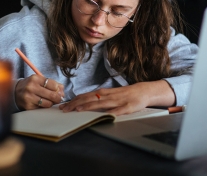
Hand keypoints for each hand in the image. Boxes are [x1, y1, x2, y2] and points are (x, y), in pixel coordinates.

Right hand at [15, 75, 64, 109]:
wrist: (15, 91)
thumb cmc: (30, 85)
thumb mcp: (39, 80)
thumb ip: (52, 83)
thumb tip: (62, 90)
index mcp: (35, 78)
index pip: (53, 84)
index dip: (58, 89)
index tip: (58, 91)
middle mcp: (31, 87)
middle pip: (52, 95)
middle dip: (58, 98)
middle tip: (59, 98)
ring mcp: (29, 98)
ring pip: (48, 103)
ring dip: (51, 103)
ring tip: (50, 101)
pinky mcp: (28, 106)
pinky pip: (42, 108)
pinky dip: (44, 107)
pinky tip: (42, 103)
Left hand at [59, 80, 174, 115]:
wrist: (143, 91)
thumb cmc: (125, 94)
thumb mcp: (109, 95)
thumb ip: (98, 99)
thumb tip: (83, 102)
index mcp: (103, 93)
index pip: (86, 96)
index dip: (74, 101)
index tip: (64, 106)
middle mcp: (108, 96)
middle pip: (89, 99)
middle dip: (76, 104)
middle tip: (64, 109)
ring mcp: (117, 101)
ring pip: (100, 104)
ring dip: (88, 106)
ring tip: (77, 110)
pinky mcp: (127, 107)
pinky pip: (118, 110)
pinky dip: (110, 112)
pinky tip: (104, 115)